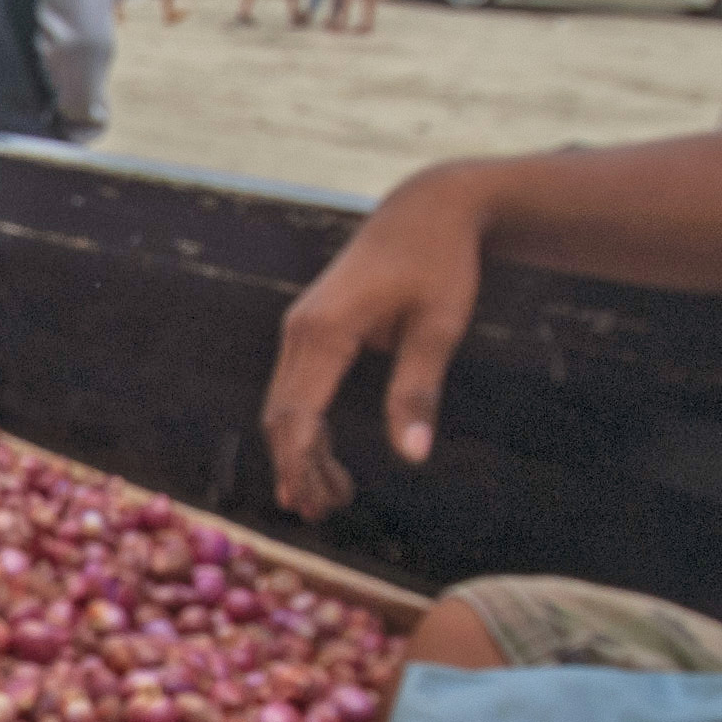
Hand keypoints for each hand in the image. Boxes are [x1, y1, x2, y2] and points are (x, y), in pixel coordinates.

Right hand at [259, 163, 489, 520]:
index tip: (318, 507)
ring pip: (284, 404)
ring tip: (330, 497)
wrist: (429, 206)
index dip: (300, 467)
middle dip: (298, 468)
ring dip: (300, 452)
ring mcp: (302, 325)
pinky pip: (297, 386)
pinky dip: (305, 427)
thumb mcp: (439, 328)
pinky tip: (323, 459)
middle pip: (280, 416)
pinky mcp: (313, 326)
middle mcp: (301, 328)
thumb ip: (417, 393)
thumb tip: (411, 456)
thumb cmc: (442, 262)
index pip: (295, 416)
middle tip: (325, 515)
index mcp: (324, 330)